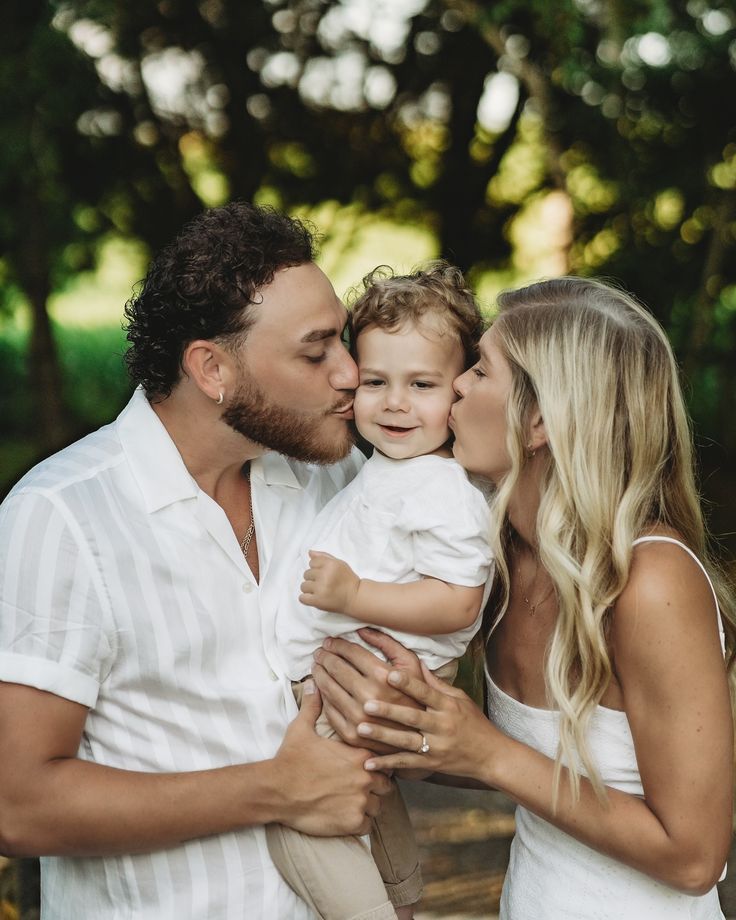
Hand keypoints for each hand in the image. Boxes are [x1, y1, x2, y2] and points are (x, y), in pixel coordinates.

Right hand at [272, 680, 391, 836]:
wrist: (276, 789)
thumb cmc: (290, 759)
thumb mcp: (301, 728)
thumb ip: (313, 706)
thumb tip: (313, 684)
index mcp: (358, 754)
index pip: (383, 758)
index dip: (376, 763)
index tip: (365, 767)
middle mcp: (365, 777)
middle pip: (386, 784)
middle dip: (376, 786)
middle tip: (359, 787)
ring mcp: (360, 801)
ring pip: (378, 806)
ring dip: (369, 805)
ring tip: (352, 802)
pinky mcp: (352, 823)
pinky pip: (367, 825)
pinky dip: (359, 823)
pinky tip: (345, 816)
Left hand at [300, 551, 359, 614]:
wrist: (355, 597)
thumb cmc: (348, 580)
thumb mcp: (339, 563)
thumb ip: (324, 557)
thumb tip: (310, 552)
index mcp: (330, 564)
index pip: (312, 562)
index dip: (317, 568)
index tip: (324, 574)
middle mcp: (325, 575)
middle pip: (306, 574)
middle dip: (313, 578)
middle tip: (324, 583)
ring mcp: (321, 589)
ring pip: (303, 586)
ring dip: (309, 589)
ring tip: (320, 591)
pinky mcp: (318, 601)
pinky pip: (302, 598)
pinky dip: (306, 599)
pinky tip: (314, 598)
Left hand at [312, 630, 423, 752]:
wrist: (421, 735)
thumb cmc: (417, 694)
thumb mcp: (410, 664)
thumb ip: (387, 643)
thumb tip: (361, 629)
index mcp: (382, 675)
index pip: (351, 653)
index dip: (337, 644)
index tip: (329, 641)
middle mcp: (367, 696)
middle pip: (336, 669)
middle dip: (324, 657)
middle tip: (319, 652)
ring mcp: (357, 717)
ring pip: (327, 688)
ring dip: (319, 674)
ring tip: (317, 667)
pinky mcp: (350, 734)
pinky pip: (328, 710)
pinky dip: (322, 696)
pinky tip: (322, 688)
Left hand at [356, 664, 501, 781]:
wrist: (491, 756)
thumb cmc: (473, 722)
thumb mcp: (459, 698)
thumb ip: (436, 684)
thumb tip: (417, 662)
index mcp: (448, 706)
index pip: (426, 692)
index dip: (408, 683)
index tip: (389, 674)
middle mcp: (442, 726)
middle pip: (412, 716)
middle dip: (389, 710)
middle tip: (366, 703)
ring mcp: (436, 747)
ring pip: (406, 741)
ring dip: (383, 735)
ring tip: (361, 728)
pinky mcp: (431, 764)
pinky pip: (406, 764)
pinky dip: (387, 764)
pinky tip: (368, 763)